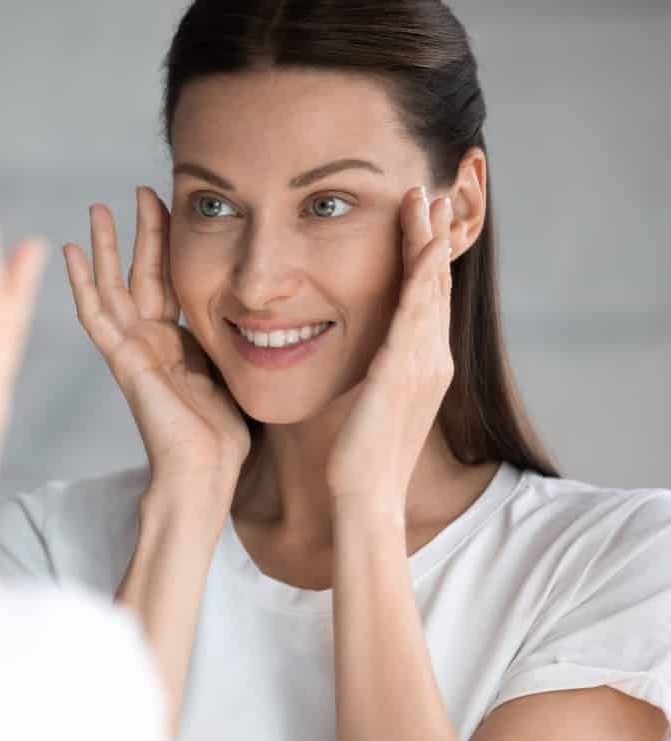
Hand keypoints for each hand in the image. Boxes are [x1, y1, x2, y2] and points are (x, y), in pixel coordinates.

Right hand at [65, 187, 249, 493]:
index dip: (170, 244)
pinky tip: (71, 251)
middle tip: (138, 191)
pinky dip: (81, 283)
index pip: (170, 281)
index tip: (173, 205)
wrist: (206, 474)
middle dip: (139, 233)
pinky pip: (95, 315)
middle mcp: (150, 343)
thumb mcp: (235, 373)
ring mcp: (131, 351)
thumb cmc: (224, 439)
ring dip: (103, 248)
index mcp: (177, 345)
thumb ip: (235, 342)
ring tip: (96, 209)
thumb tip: (269, 315)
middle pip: (139, 275)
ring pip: (111, 288)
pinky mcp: (122, 361)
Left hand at [327, 187, 454, 515]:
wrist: (365, 496)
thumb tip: (356, 366)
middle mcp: (432, 359)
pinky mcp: (405, 368)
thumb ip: (369, 379)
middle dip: (432, 237)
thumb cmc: (358, 460)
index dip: (424, 261)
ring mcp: (424, 362)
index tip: (419, 225)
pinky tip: (422, 243)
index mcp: (423, 368)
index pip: (425, 302)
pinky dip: (421, 273)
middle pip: (435, 285)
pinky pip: (417, 309)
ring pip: (430, 287)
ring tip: (424, 199)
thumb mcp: (367, 407)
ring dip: (427, 240)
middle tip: (429, 194)